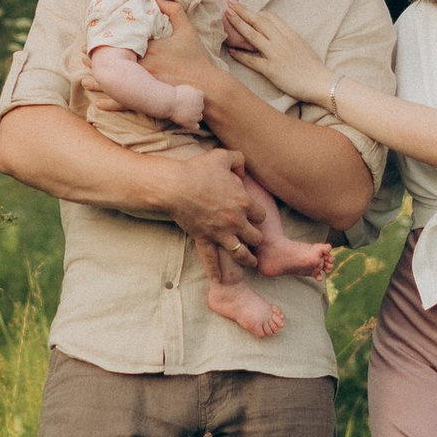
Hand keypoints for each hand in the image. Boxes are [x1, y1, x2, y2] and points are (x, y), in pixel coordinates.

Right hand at [138, 142, 262, 265]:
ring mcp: (220, 233)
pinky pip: (211, 260)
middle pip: (255, 237)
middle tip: (255, 240)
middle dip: (256, 238)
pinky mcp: (204, 239)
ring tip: (251, 262)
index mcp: (244, 202)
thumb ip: (238, 160)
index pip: (261, 215)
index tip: (253, 216)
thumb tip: (242, 171)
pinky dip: (216, 271)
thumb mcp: (223, 156)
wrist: (176, 186)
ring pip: (241, 253)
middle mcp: (236, 222)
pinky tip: (220, 280)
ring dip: (247, 258)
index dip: (257, 215)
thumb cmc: (198, 169)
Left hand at [220, 0, 331, 107]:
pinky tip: (230, 50)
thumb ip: (289, 37)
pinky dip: (240, 54)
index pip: (270, 17)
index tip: (244, 9)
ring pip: (252, 35)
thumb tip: (277, 34)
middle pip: (258, 21)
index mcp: (290, 34)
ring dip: (238, 24)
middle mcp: (282, 40)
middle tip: (229, 3)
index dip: (255, 12)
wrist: (320, 82)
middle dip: (242, 11)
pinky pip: (252, 60)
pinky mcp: (271, 69)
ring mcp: (276, 54)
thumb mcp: (302, 45)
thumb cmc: (313, 66)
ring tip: (226, 16)